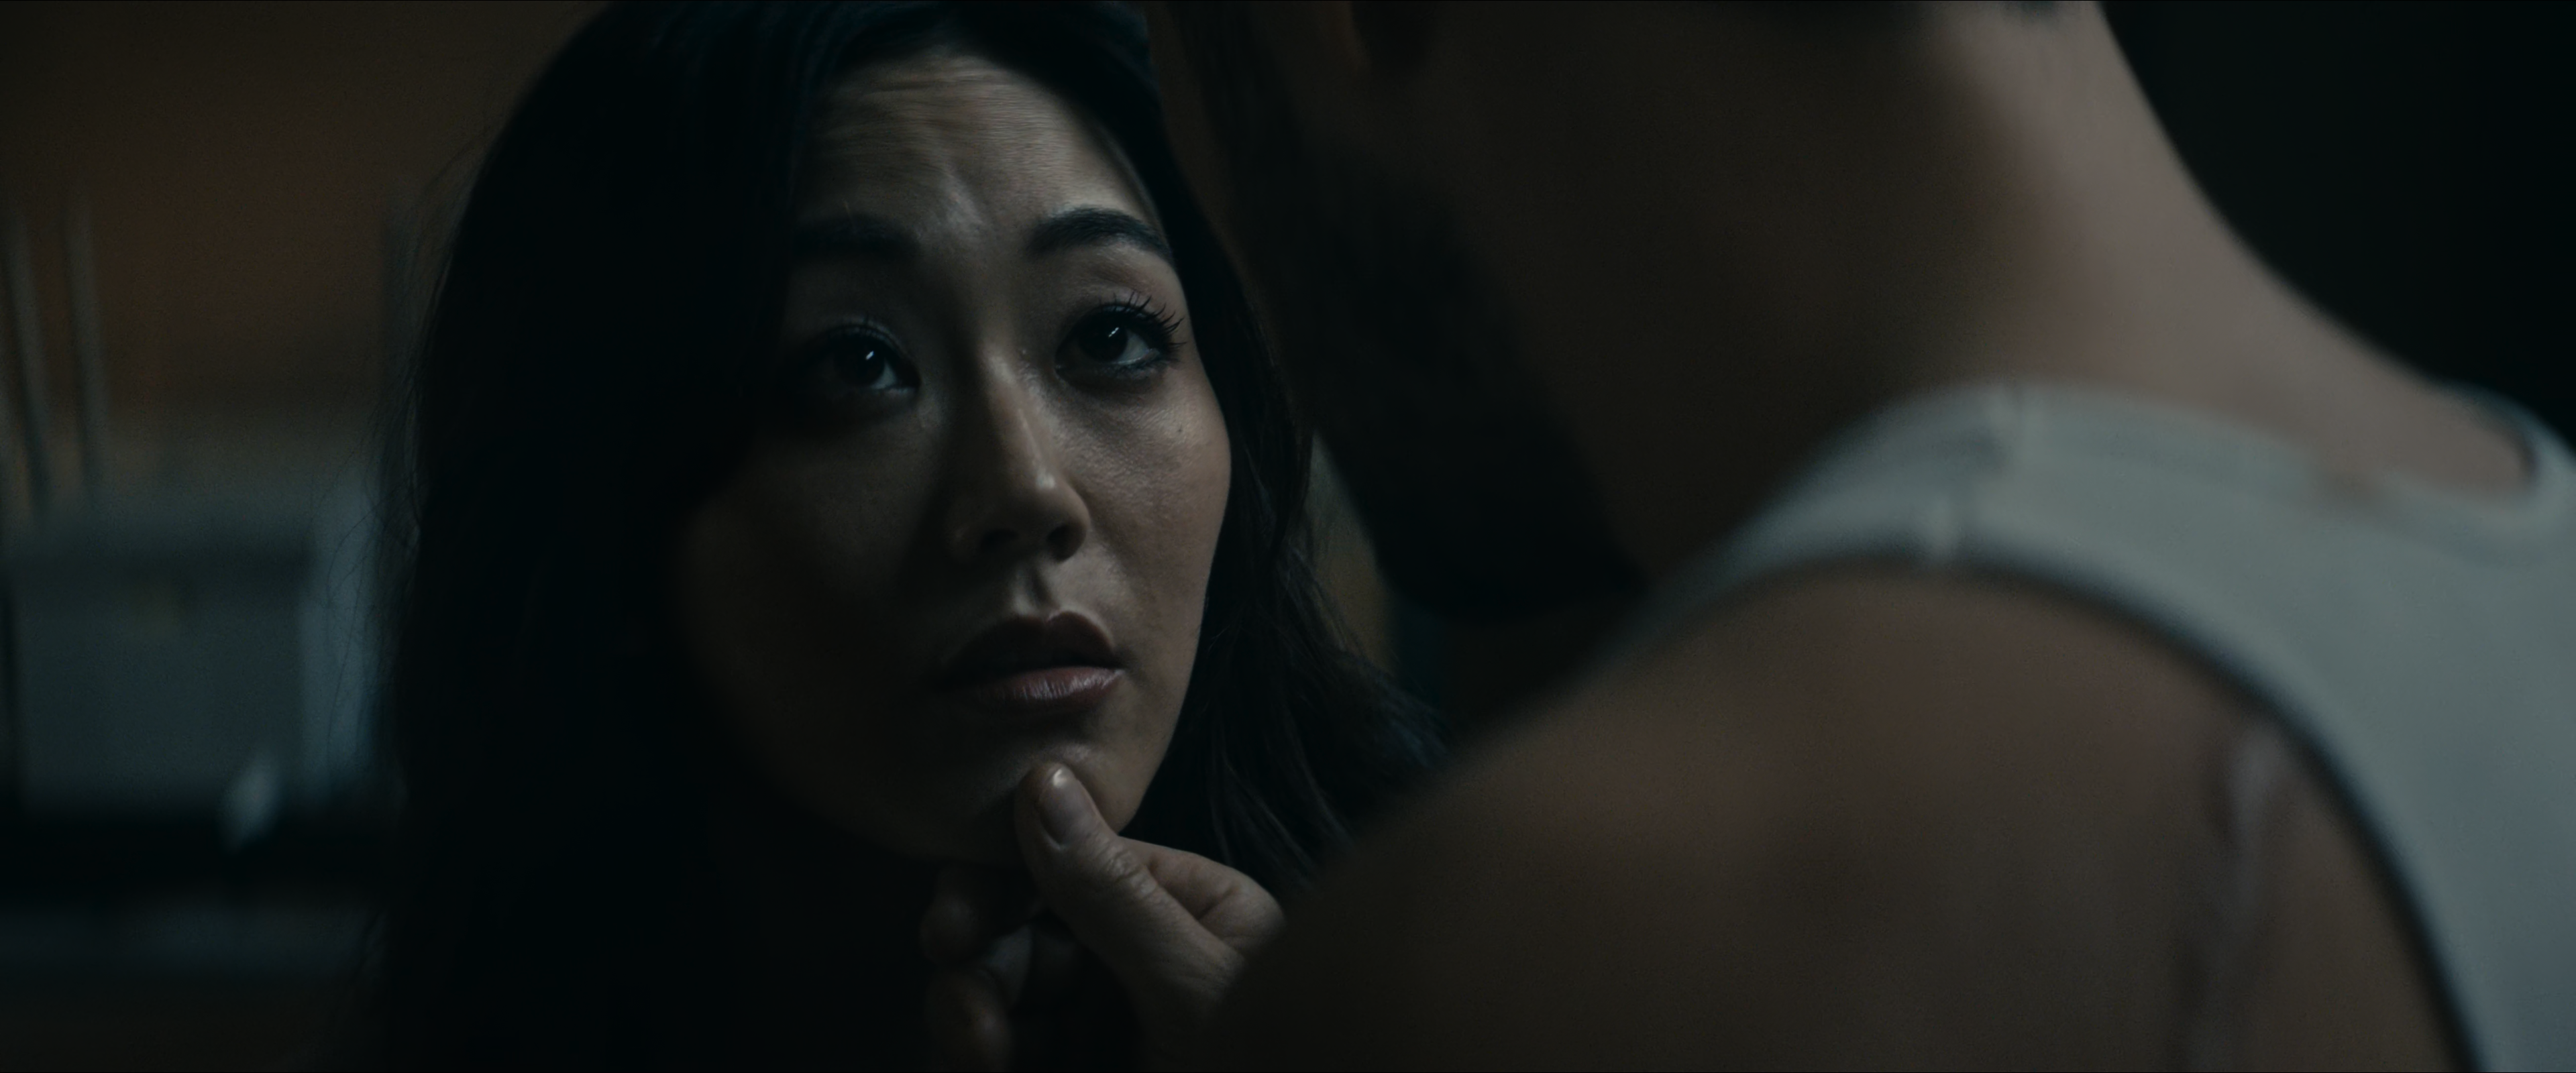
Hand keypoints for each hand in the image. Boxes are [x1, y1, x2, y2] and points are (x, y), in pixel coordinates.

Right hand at [920, 763, 1284, 1069]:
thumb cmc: (1275, 1059)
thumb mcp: (1196, 987)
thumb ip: (1114, 892)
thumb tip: (1043, 778)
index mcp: (1188, 908)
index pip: (1069, 865)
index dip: (995, 889)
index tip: (947, 931)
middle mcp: (1140, 959)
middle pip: (1021, 934)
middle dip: (981, 971)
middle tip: (969, 1018)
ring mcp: (1109, 1026)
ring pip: (1001, 1002)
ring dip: (972, 1025)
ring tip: (980, 1060)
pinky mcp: (1079, 1070)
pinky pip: (1008, 1056)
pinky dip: (981, 1061)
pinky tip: (981, 1069)